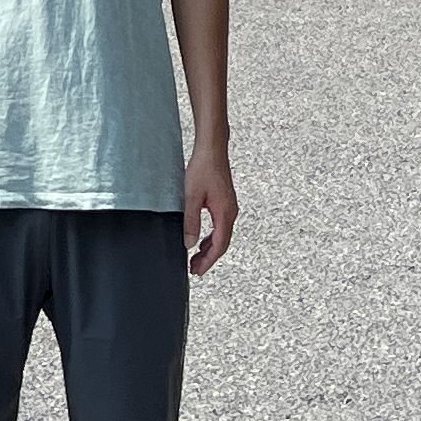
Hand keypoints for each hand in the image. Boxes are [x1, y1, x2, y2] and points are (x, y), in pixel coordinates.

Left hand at [183, 147, 236, 276]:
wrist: (212, 150)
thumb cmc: (203, 168)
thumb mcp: (191, 196)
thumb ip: (190, 221)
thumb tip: (189, 243)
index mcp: (225, 213)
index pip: (219, 245)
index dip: (208, 261)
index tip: (198, 271)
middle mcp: (231, 212)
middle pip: (222, 243)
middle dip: (208, 258)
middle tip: (195, 269)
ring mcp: (229, 207)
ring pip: (221, 236)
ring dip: (209, 248)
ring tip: (196, 258)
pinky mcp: (225, 203)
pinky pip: (220, 227)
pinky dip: (211, 237)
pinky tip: (201, 240)